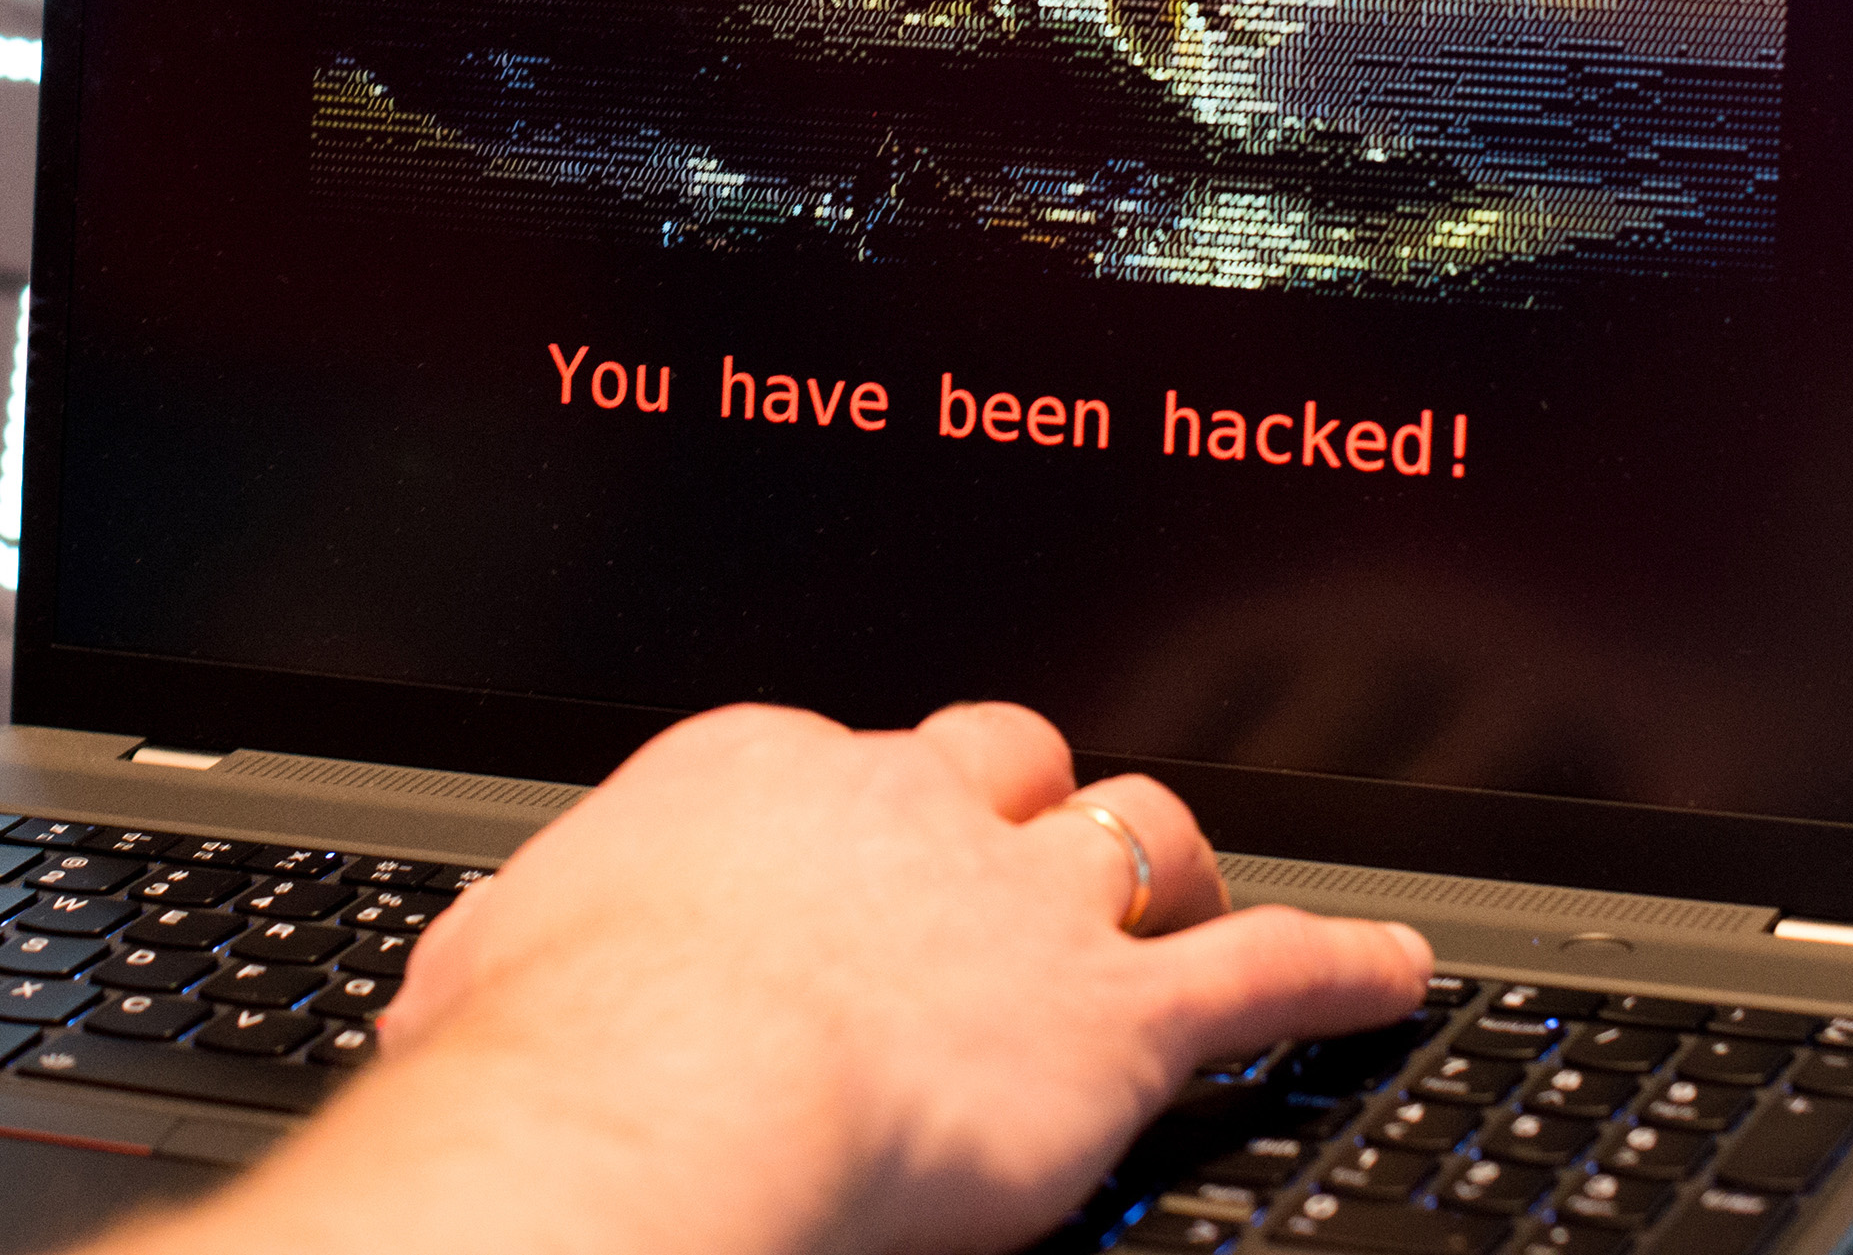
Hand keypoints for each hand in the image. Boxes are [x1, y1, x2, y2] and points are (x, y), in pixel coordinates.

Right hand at [357, 699, 1431, 1254]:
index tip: (856, 855)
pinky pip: (1266, 970)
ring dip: (1171, 866)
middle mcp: (899, 804)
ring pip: (1139, 832)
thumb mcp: (489, 973)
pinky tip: (1393, 969)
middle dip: (1028, 797)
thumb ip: (518, 961)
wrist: (660, 1095)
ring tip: (1198, 891)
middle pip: (1004, 756)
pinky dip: (1341, 963)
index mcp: (751, 775)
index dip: (863, 815)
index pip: (836, 759)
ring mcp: (1018, 898)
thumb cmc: (560, 1054)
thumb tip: (458, 1005)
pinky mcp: (1113, 1013)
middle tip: (1038, 844)